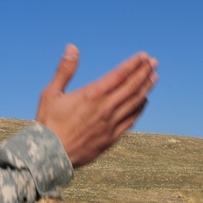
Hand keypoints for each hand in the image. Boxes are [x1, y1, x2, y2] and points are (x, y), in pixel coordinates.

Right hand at [36, 45, 157, 167]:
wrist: (50, 155)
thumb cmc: (48, 123)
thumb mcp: (51, 93)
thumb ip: (65, 70)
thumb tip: (72, 47)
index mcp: (92, 95)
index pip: (119, 75)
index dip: (134, 64)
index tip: (144, 56)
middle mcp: (105, 108)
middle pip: (131, 87)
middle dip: (144, 73)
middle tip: (154, 63)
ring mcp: (110, 124)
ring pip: (134, 103)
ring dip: (145, 89)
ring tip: (153, 78)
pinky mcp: (111, 138)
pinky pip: (131, 121)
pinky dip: (139, 109)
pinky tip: (143, 102)